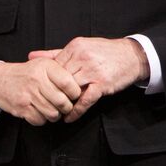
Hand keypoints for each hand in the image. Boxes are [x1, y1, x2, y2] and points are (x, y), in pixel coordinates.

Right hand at [0, 59, 81, 125]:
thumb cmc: (27, 73)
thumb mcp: (43, 63)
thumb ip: (61, 70)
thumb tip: (81, 82)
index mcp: (45, 67)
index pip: (68, 83)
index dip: (75, 92)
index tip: (74, 94)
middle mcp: (36, 80)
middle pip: (62, 101)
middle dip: (67, 107)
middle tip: (65, 105)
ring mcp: (28, 95)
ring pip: (53, 113)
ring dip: (56, 115)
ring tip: (54, 109)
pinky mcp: (21, 108)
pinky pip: (40, 120)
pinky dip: (43, 119)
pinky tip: (41, 112)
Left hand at [28, 37, 148, 121]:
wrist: (133, 56)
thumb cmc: (107, 52)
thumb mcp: (82, 47)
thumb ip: (56, 53)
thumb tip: (32, 55)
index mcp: (76, 47)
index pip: (54, 66)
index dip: (48, 79)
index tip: (43, 89)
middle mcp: (83, 58)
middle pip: (60, 79)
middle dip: (54, 92)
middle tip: (46, 103)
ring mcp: (93, 71)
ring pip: (70, 90)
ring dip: (63, 103)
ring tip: (56, 112)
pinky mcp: (102, 84)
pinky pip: (85, 100)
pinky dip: (76, 111)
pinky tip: (69, 117)